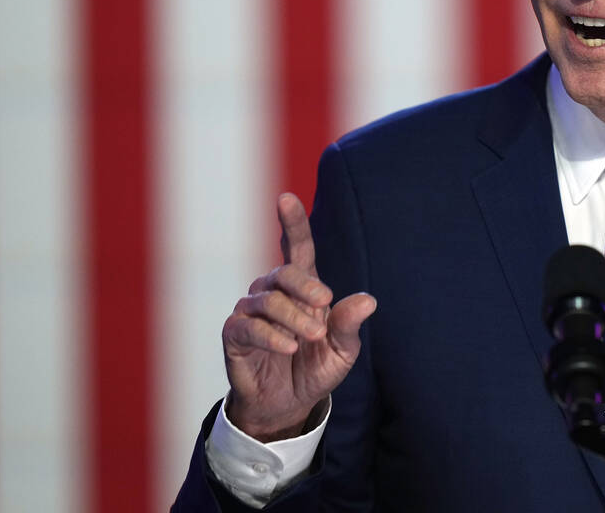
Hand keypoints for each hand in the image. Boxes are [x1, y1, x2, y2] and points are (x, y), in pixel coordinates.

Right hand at [222, 192, 376, 440]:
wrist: (288, 406)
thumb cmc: (315, 369)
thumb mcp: (342, 350)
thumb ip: (350, 325)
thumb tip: (369, 300)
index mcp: (302, 289)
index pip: (297, 249)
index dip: (292, 223)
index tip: (285, 197)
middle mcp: (274, 294)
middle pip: (284, 272)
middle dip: (306, 286)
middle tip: (324, 306)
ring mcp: (250, 312)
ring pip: (268, 299)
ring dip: (292, 318)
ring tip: (309, 340)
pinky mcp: (234, 334)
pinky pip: (248, 325)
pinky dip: (271, 335)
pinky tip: (289, 347)